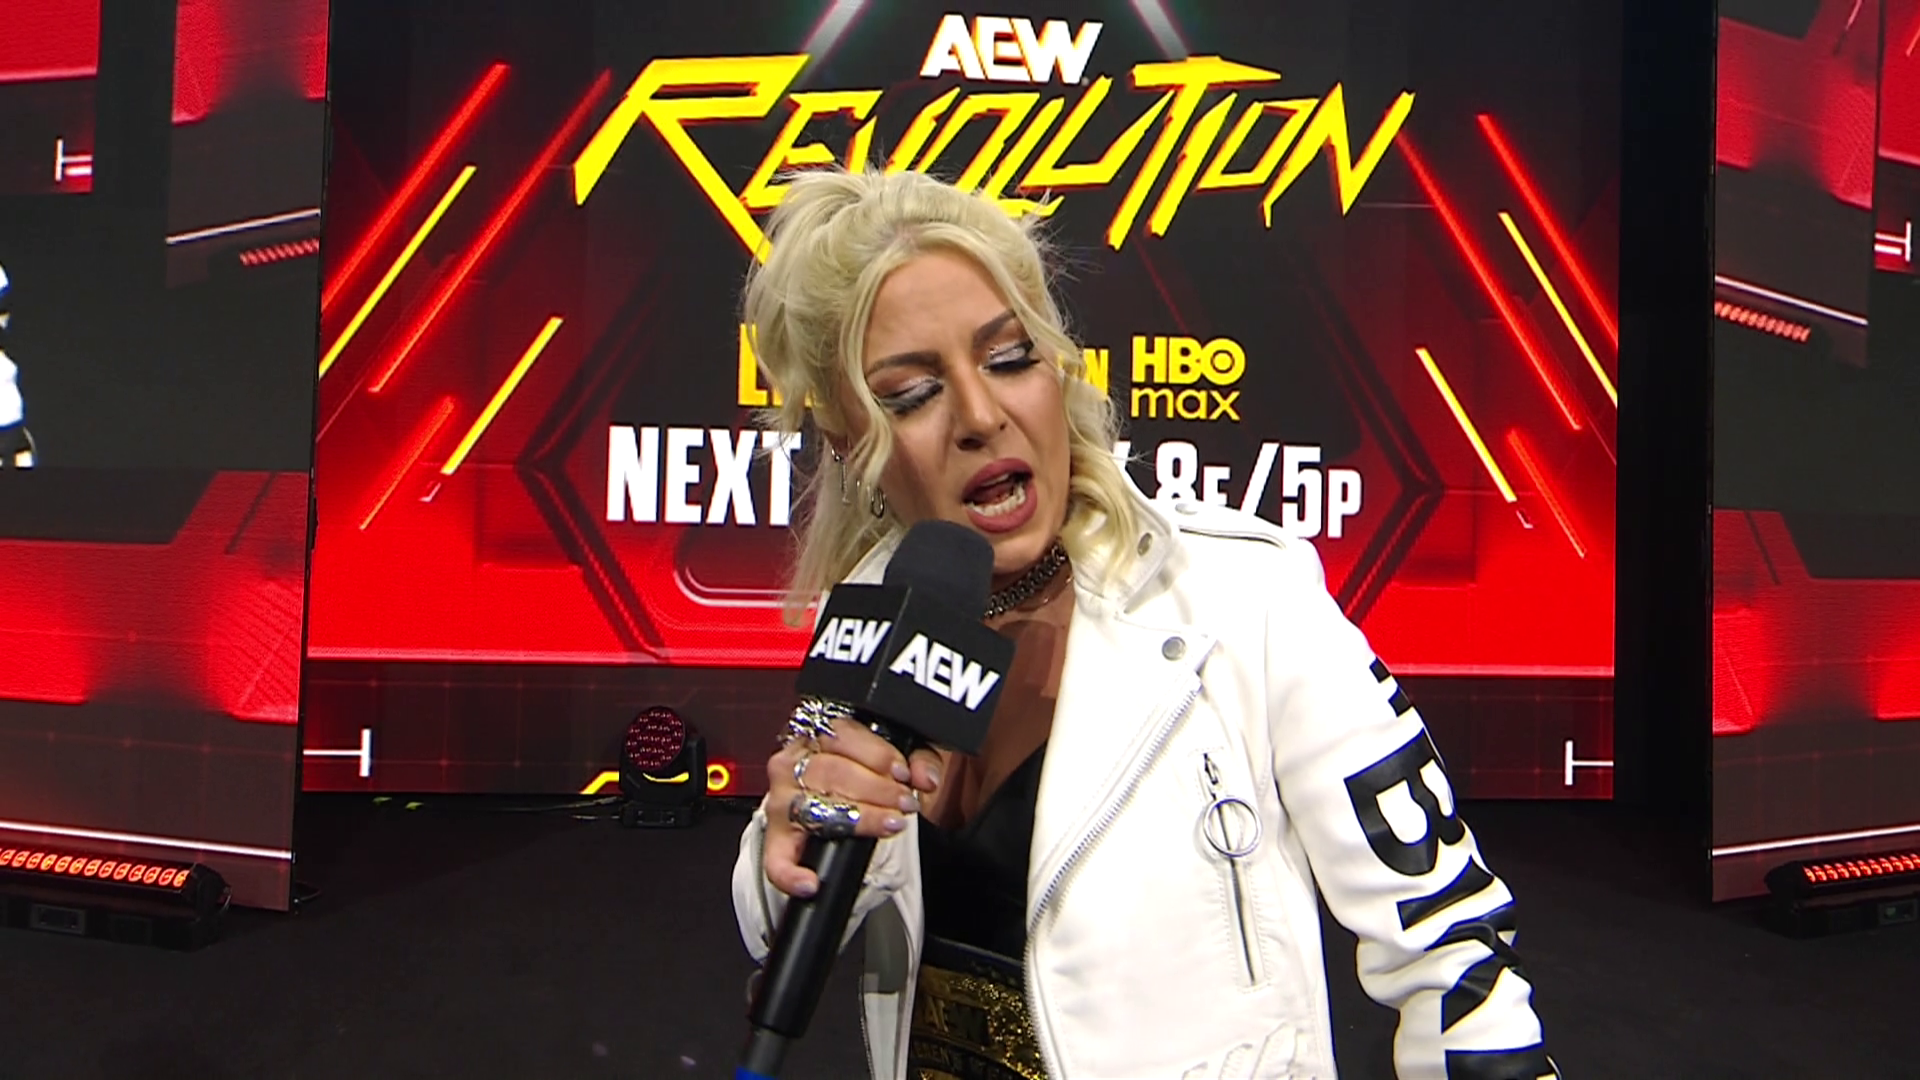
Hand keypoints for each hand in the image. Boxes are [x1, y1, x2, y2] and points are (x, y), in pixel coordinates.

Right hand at [761, 721, 942, 898]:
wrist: (845, 802)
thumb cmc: (866, 775)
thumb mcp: (899, 758)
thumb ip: (919, 761)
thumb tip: (926, 777)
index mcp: (818, 736)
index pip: (841, 736)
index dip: (876, 755)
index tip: (903, 773)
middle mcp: (792, 764)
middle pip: (830, 771)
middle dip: (876, 788)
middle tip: (905, 802)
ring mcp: (781, 801)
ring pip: (812, 807)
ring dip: (857, 818)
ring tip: (889, 824)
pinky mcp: (777, 838)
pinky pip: (775, 860)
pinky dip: (790, 873)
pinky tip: (811, 882)